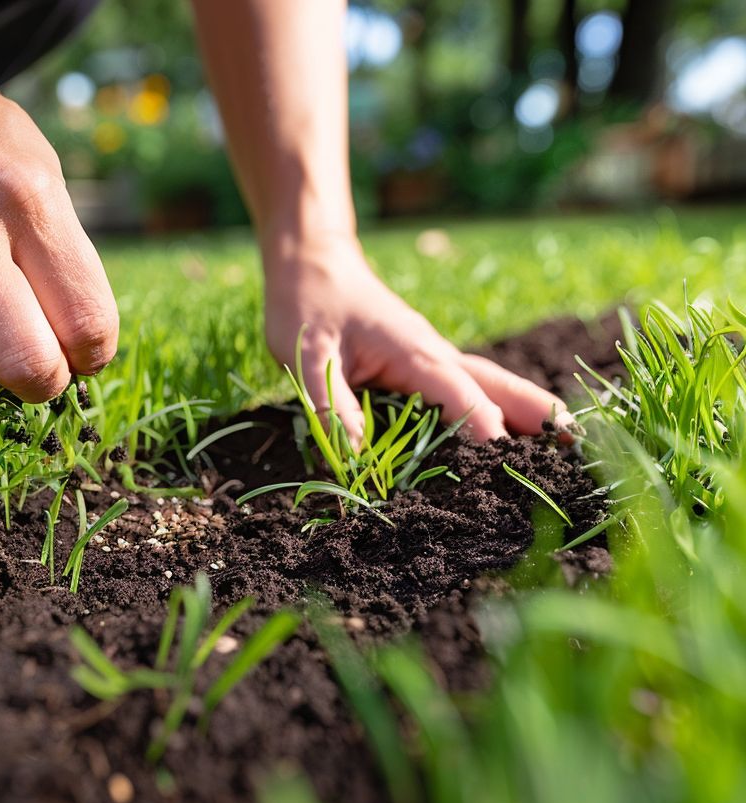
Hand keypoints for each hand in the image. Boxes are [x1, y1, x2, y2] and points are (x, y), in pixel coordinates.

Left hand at [263, 232, 567, 445]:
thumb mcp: (306, 355)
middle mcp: (435, 354)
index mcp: (412, 351)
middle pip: (496, 385)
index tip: (504, 457)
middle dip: (535, 413)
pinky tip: (515, 431)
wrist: (311, 263)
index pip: (457, 391)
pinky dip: (501, 407)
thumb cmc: (307, 306)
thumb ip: (330, 402)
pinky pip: (471, 388)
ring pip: (492, 384)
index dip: (480, 423)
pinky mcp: (425, 364)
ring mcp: (434, 357)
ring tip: (569, 443)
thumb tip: (357, 454)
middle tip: (579, 445)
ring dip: (529, 411)